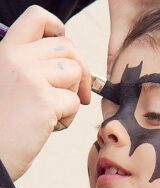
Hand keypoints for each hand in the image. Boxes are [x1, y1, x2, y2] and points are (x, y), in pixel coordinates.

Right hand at [0, 5, 90, 180]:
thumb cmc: (3, 124)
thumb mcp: (10, 84)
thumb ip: (32, 68)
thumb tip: (70, 63)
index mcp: (6, 52)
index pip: (38, 18)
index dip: (59, 30)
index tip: (68, 53)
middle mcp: (16, 58)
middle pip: (68, 48)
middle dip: (81, 70)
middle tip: (78, 93)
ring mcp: (29, 77)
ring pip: (75, 72)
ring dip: (72, 94)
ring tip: (54, 111)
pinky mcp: (43, 101)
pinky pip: (74, 101)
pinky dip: (69, 116)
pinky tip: (49, 126)